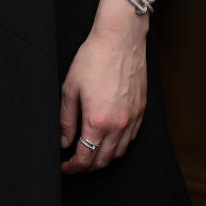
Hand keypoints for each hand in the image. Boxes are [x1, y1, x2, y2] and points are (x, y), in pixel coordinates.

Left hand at [58, 2, 146, 174]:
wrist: (120, 39)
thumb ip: (66, 119)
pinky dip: (119, 145)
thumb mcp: (70, 88)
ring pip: (119, 152)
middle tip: (74, 163)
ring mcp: (133, 118)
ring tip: (89, 154)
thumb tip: (64, 141)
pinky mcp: (141, 110)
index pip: (85, 157)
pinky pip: (131, 138)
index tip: (64, 166)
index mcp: (98, 121)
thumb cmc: (93, 58)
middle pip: (103, 160)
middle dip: (86, 166)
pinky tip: (108, 140)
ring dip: (103, 158)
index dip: (72, 167)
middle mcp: (119, 125)